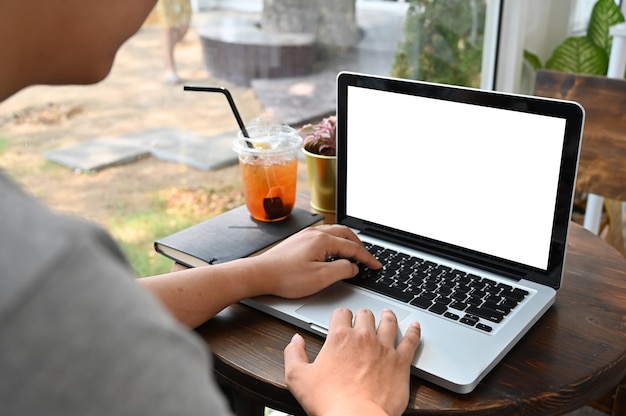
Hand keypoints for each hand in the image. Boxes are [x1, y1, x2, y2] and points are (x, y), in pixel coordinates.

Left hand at [255, 225, 381, 298]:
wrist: (260, 274)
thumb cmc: (286, 277)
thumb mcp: (320, 278)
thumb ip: (342, 270)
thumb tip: (353, 267)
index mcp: (323, 240)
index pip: (353, 247)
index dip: (367, 258)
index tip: (376, 266)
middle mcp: (315, 233)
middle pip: (345, 234)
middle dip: (360, 245)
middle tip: (367, 258)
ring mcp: (306, 235)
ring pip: (334, 232)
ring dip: (347, 241)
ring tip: (354, 253)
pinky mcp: (299, 240)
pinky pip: (324, 235)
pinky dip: (336, 241)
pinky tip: (333, 251)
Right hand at [284, 308, 420, 415]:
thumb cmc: (329, 402)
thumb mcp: (297, 378)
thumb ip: (293, 353)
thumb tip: (296, 340)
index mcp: (339, 338)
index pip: (341, 314)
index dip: (341, 316)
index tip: (342, 321)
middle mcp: (363, 338)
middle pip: (365, 315)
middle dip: (363, 315)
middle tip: (363, 319)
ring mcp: (384, 349)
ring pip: (389, 322)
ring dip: (388, 316)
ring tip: (388, 314)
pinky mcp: (401, 363)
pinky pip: (411, 341)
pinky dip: (415, 332)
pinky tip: (416, 327)